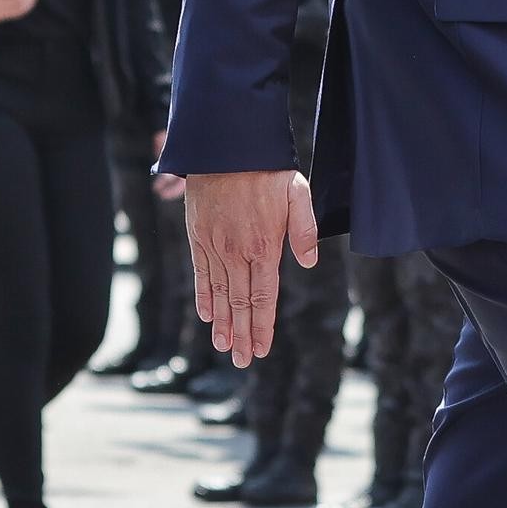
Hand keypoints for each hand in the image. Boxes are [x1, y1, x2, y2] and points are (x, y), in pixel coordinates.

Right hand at [186, 168, 316, 362]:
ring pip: (219, 294)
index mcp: (264, 246)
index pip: (264, 297)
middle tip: (243, 361)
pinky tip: (206, 316)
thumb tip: (308, 263)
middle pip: (240, 303)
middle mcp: (237, 252)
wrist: (225, 146)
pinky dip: (204, 297)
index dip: (263, 326)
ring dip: (222, 324)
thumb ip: (304, 230)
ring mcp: (215, 246)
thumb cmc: (266, 169)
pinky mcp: (198, 237)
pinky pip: (200, 274)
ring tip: (224, 348)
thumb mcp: (297, 192)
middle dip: (242, 335)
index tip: (261, 349)